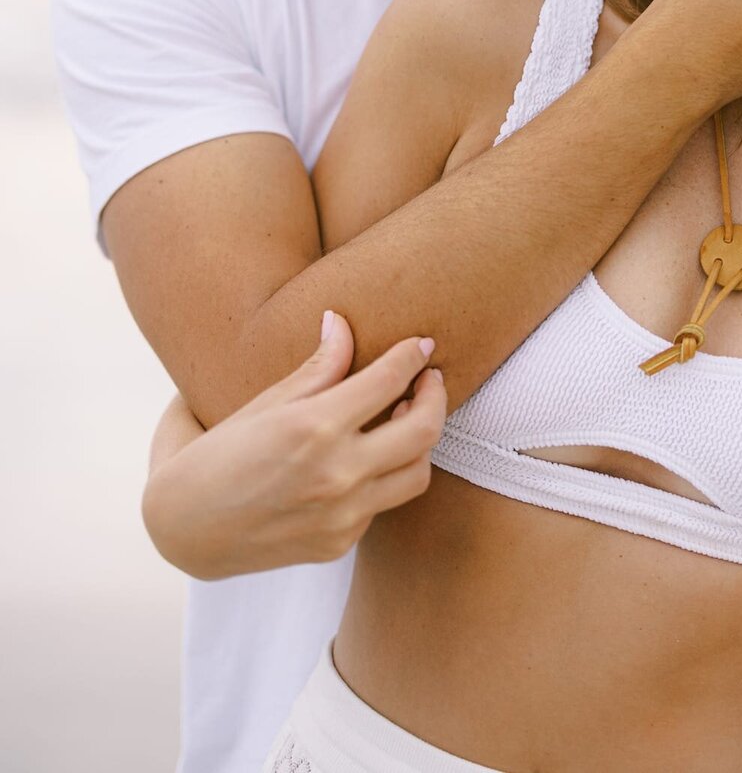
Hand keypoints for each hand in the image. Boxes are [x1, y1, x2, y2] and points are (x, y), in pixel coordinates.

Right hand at [141, 314, 447, 578]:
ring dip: (419, 442)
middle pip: (424, 430)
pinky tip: (363, 459)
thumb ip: (316, 368)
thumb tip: (341, 322)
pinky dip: (381, 476)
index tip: (422, 344)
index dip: (412, 356)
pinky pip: (381, 504)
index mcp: (313, 427)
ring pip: (416, 474)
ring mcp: (341, 516)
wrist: (180, 529)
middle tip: (428, 378)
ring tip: (401, 418)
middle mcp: (336, 474)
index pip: (389, 380)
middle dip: (435, 396)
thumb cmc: (214, 454)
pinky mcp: (338, 544)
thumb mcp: (263, 402)